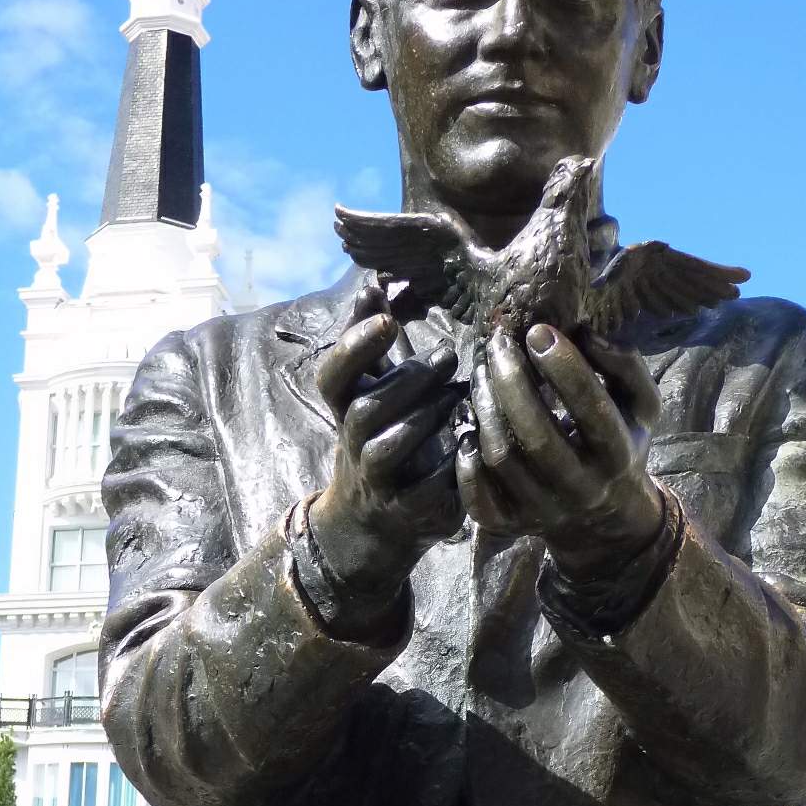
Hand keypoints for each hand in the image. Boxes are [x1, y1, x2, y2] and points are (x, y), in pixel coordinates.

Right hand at [310, 284, 459, 597]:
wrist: (373, 524)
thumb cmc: (381, 438)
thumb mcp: (371, 392)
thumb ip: (372, 343)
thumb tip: (372, 281)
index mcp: (345, 410)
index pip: (331, 377)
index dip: (353, 348)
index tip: (386, 318)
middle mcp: (353, 446)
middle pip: (365, 411)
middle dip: (407, 381)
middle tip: (450, 356)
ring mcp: (377, 483)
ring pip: (387, 448)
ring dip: (425, 418)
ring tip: (461, 396)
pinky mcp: (408, 513)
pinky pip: (425, 491)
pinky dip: (449, 466)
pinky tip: (473, 441)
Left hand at [458, 324, 663, 575]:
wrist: (603, 520)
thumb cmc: (620, 446)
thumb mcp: (640, 407)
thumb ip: (625, 366)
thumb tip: (585, 332)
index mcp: (618, 457)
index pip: (592, 410)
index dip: (564, 367)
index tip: (538, 332)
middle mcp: (581, 490)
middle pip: (537, 437)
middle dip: (512, 383)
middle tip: (498, 345)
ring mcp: (542, 512)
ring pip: (502, 458)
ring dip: (484, 408)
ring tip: (481, 374)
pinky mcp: (510, 525)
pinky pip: (477, 496)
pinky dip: (465, 459)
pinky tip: (469, 425)